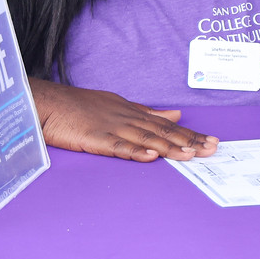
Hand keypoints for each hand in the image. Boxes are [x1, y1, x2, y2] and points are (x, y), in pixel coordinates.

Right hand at [33, 82, 217, 161]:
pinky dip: (135, 151)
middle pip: (162, 132)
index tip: (211, 142)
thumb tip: (176, 115)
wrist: (46, 102)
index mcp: (133, 112)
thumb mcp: (119, 105)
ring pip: (145, 138)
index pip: (167, 125)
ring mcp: (111, 128)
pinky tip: (151, 156)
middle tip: (212, 149)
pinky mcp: (94, 138)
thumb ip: (148, 112)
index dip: (190, 134)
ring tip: (190, 155)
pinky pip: (117, 146)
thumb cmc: (80, 107)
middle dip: (189, 141)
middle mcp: (127, 118)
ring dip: (169, 147)